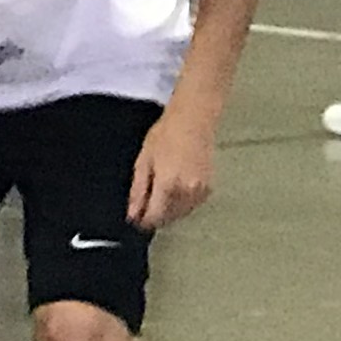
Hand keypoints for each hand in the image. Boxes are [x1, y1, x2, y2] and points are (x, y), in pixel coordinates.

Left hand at [128, 110, 218, 230]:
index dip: (143, 221)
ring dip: (168, 212)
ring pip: (181, 214)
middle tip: (144, 206)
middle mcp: (187, 192)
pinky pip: (192, 205)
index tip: (135, 219)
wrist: (193, 119)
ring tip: (159, 195)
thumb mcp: (144, 161)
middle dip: (155, 216)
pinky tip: (174, 191)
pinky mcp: (208, 187)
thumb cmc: (167, 134)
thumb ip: (138, 191)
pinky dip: (181, 204)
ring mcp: (200, 191)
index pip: (155, 218)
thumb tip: (133, 213)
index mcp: (168, 186)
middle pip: (168, 219)